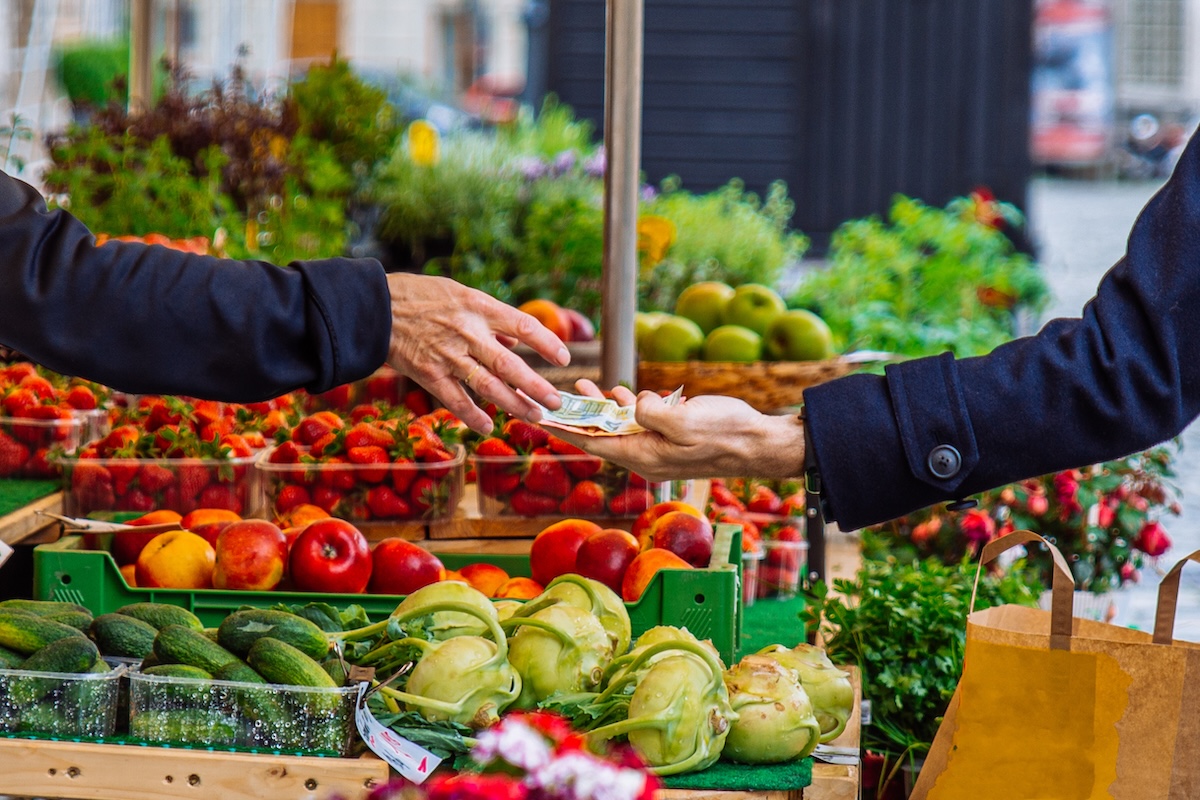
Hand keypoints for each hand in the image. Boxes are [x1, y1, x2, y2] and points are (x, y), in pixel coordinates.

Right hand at [386, 274, 568, 433]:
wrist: (376, 308)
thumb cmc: (422, 297)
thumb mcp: (461, 295)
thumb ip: (491, 319)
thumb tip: (518, 342)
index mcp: (479, 307)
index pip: (523, 325)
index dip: (547, 343)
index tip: (565, 359)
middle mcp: (467, 332)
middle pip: (510, 364)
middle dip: (536, 386)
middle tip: (555, 402)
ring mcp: (448, 356)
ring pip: (488, 386)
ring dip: (514, 404)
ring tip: (535, 417)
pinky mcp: (429, 374)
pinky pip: (455, 400)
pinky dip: (472, 415)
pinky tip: (488, 426)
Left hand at [551, 379, 806, 480]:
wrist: (758, 443)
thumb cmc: (726, 433)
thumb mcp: (685, 421)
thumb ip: (651, 413)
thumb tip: (632, 404)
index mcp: (644, 456)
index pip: (592, 444)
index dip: (564, 429)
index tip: (539, 418)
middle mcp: (647, 456)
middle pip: (601, 435)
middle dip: (578, 416)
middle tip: (555, 396)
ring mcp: (659, 448)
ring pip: (620, 427)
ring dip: (601, 408)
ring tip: (582, 387)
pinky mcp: (671, 438)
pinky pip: (641, 424)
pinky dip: (628, 408)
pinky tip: (621, 393)